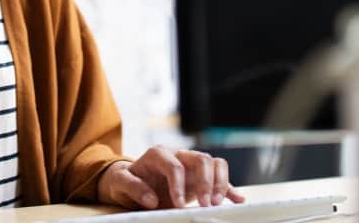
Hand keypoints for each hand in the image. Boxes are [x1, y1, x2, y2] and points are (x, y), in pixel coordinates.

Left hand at [99, 146, 245, 209]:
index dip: (178, 185)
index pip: (174, 165)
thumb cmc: (126, 180)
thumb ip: (133, 187)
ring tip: (216, 204)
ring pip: (214, 164)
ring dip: (220, 183)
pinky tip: (237, 199)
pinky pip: (219, 178)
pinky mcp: (199, 177)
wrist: (131, 181)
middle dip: (206, 182)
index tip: (179, 204)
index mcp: (158, 154)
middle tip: (206, 204)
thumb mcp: (120, 183)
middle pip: (201, 159)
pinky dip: (229, 188)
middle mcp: (178, 155)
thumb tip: (151, 199)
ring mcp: (191, 165)